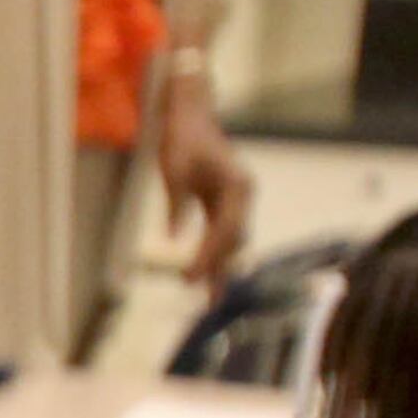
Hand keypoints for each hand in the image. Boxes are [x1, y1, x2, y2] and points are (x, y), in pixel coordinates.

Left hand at [156, 80, 251, 288]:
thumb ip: (176, 205)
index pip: (224, 230)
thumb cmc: (181, 138)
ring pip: (232, 239)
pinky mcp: (225, 201)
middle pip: (233, 240)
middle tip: (206, 302)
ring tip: (209, 298)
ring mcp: (236, 198)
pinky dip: (215, 253)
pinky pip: (223, 232)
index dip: (207, 258)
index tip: (188, 279)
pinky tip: (207, 274)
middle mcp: (243, 193)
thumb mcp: (174, 170)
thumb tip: (173, 238)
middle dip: (219, 270)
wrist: (191, 115)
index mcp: (237, 185)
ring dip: (220, 266)